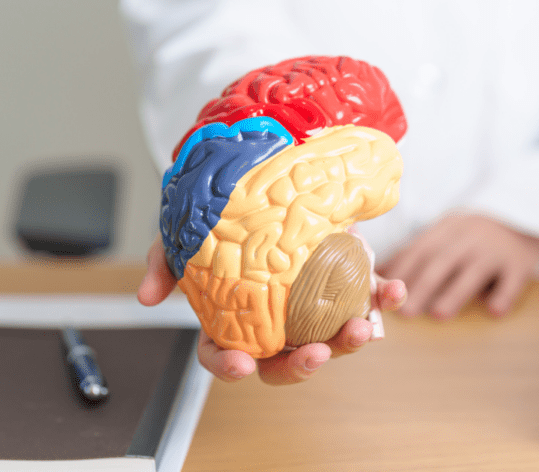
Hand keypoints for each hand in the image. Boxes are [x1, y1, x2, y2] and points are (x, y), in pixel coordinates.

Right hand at [139, 235, 406, 384]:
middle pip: (285, 360)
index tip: (241, 366)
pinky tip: (394, 292)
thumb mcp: (183, 234)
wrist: (262, 172)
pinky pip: (366, 297)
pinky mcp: (344, 279)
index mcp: (232, 318)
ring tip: (361, 329)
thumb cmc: (220, 213)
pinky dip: (384, 298)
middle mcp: (274, 319)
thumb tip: (145, 296)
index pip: (224, 355)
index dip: (229, 366)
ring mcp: (311, 303)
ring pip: (330, 337)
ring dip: (349, 341)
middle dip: (302, 365)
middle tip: (313, 354)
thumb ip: (163, 262)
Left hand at [378, 213, 538, 319]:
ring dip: (456, 293)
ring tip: (438, 315)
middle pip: (442, 262)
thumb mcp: (447, 231)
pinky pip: (512, 280)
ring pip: (474, 272)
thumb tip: (382, 272)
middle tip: (405, 312)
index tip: (385, 293)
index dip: (402, 271)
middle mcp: (469, 238)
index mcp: (447, 230)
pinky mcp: (520, 263)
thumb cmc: (476, 231)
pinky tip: (494, 311)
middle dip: (421, 286)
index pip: (420, 250)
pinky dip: (504, 295)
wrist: (525, 212)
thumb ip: (419, 250)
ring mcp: (496, 250)